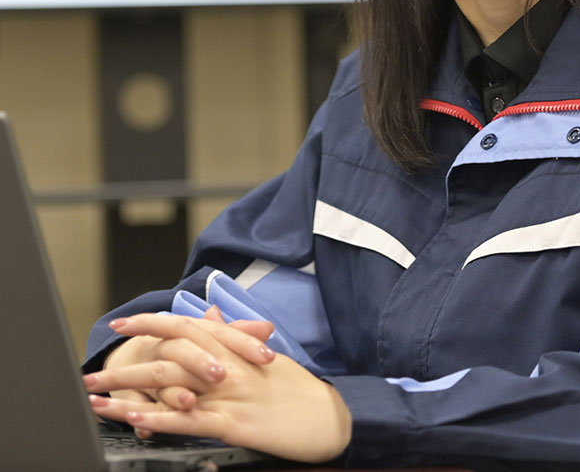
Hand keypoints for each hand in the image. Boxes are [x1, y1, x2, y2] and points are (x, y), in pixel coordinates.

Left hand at [85, 313, 351, 462]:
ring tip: (97, 400)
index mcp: (236, 347)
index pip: (187, 326)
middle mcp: (229, 364)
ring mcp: (230, 392)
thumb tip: (207, 315)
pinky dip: (160, 416)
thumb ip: (233, 336)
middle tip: (92, 375)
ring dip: (129, 393)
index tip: (123, 325)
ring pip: (171, 386)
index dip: (151, 323)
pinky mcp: (233, 422)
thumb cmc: (298, 389)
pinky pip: (189, 418)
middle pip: (170, 354)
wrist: (328, 415)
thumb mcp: (265, 356)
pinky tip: (136, 417)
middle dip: (127, 364)